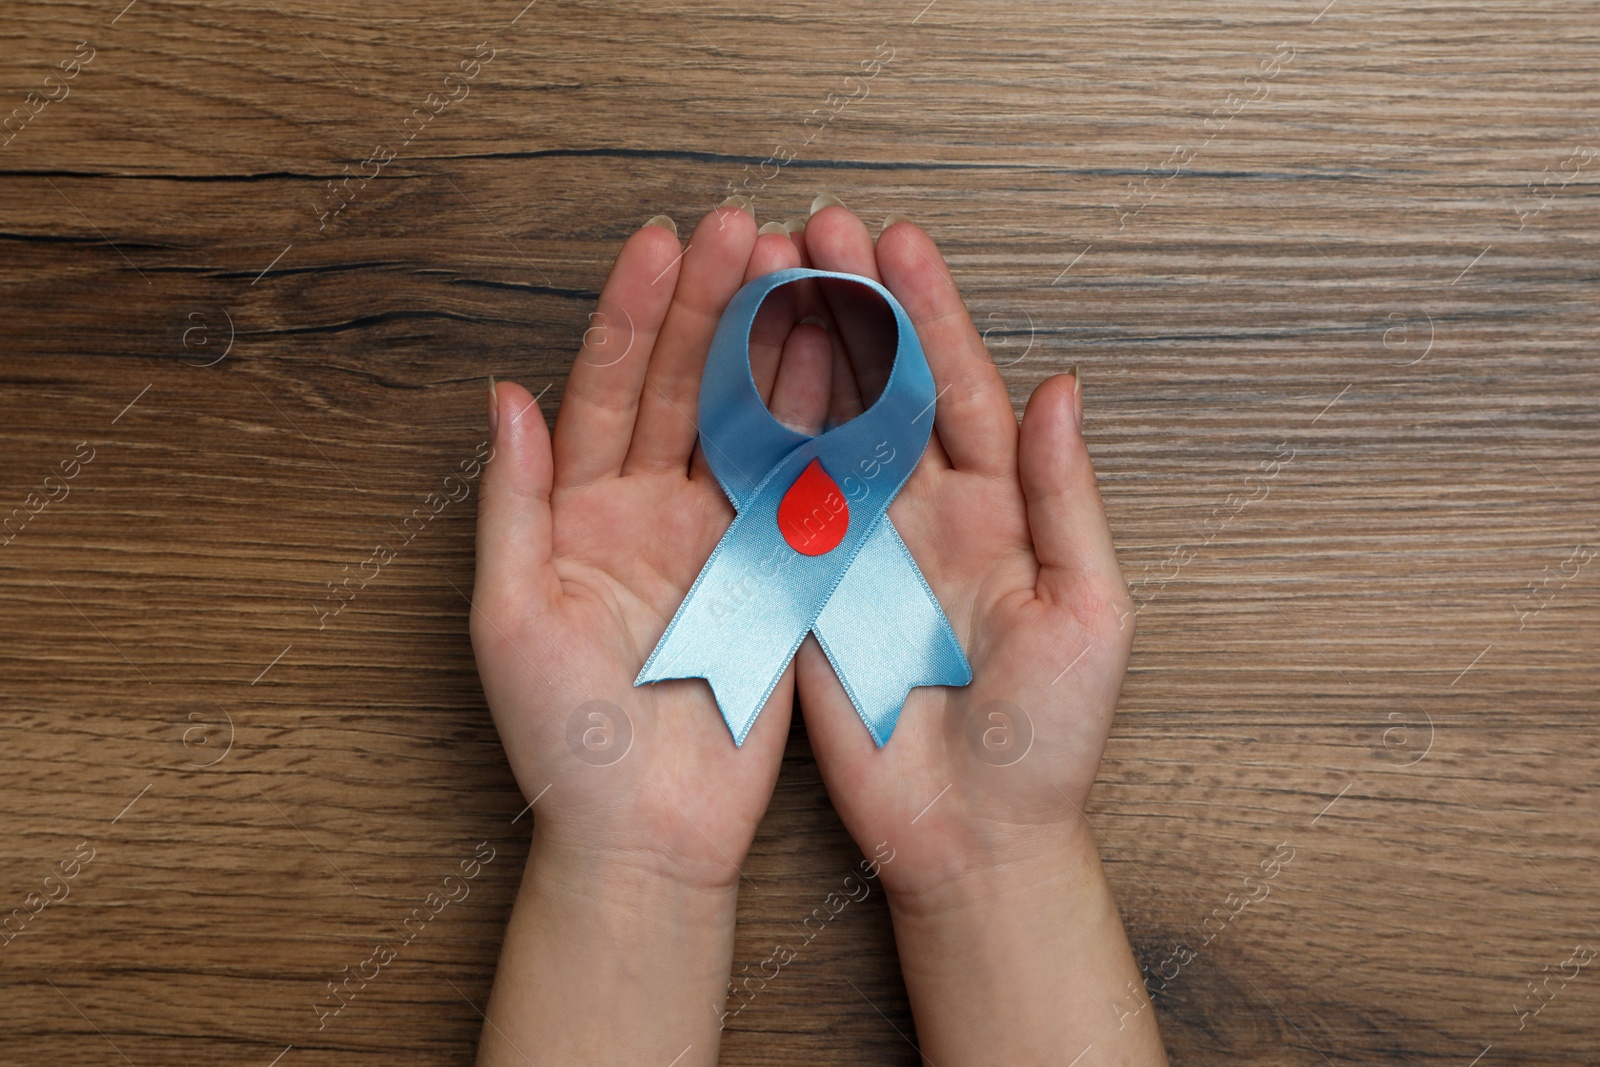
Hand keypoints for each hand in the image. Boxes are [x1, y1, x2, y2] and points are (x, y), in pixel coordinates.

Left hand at [469, 200, 833, 1064]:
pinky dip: (824, 427)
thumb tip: (505, 397)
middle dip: (714, 307)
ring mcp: (718, 538)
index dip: (633, 314)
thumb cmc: (562, 739)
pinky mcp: (776, 574)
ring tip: (804, 274)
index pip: (605, 388)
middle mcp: (650, 512)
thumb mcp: (510, 619)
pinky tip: (845, 364)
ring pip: (749, 424)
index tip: (663, 242)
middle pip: (682, 387)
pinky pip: (802, 488)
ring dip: (774, 349)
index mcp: (580, 512)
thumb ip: (511, 505)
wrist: (646, 834)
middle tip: (748, 231)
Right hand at [786, 200, 1165, 1061]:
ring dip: (794, 355)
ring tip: (760, 280)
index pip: (961, 388)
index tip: (893, 243)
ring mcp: (862, 547)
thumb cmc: (1048, 740)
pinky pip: (776, 504)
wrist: (972, 838)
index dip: (928, 314)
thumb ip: (1068, 501)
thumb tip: (1060, 391)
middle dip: (849, 309)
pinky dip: (751, 441)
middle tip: (810, 234)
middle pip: (882, 389)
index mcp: (1003, 509)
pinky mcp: (809, 588)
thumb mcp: (1088, 615)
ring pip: (821, 430)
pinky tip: (726, 379)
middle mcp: (927, 513)